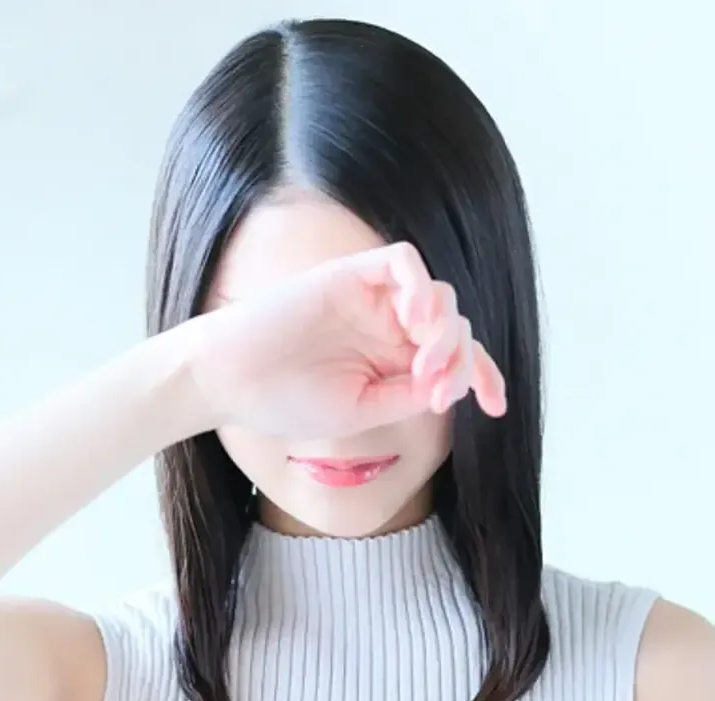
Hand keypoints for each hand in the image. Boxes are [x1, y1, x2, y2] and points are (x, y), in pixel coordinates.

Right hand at [185, 241, 505, 438]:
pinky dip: (420, 285)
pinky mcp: (350, 274)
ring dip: (443, 329)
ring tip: (423, 359)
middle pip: (454, 327)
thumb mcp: (362, 411)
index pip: (454, 359)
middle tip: (435, 387)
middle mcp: (388, 327)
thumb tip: (455, 382)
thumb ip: (410, 395)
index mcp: (393, 362)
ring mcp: (371, 299)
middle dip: (460, 359)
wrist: (231, 381)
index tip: (496, 408)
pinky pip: (402, 263)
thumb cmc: (286, 401)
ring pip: (437, 295)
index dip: (483, 376)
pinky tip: (414, 319)